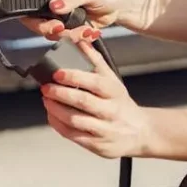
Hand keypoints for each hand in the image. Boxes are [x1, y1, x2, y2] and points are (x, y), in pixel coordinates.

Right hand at [21, 0, 157, 41]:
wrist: (122, 4)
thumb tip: (53, 6)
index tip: (33, 12)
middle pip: (32, 17)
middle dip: (45, 27)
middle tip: (60, 28)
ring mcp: (58, 15)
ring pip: (48, 31)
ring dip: (66, 35)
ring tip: (86, 31)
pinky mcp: (67, 28)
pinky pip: (63, 39)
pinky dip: (76, 39)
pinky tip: (91, 33)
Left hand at [40, 39, 150, 158]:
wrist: (140, 132)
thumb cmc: (120, 103)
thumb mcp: (113, 80)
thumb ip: (95, 61)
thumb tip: (81, 41)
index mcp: (115, 92)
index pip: (95, 83)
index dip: (74, 77)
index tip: (57, 73)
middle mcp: (111, 111)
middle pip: (83, 102)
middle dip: (60, 94)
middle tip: (46, 87)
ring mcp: (105, 130)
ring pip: (75, 121)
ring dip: (56, 110)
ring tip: (46, 100)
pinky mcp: (97, 145)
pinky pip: (73, 135)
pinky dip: (58, 124)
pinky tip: (52, 115)